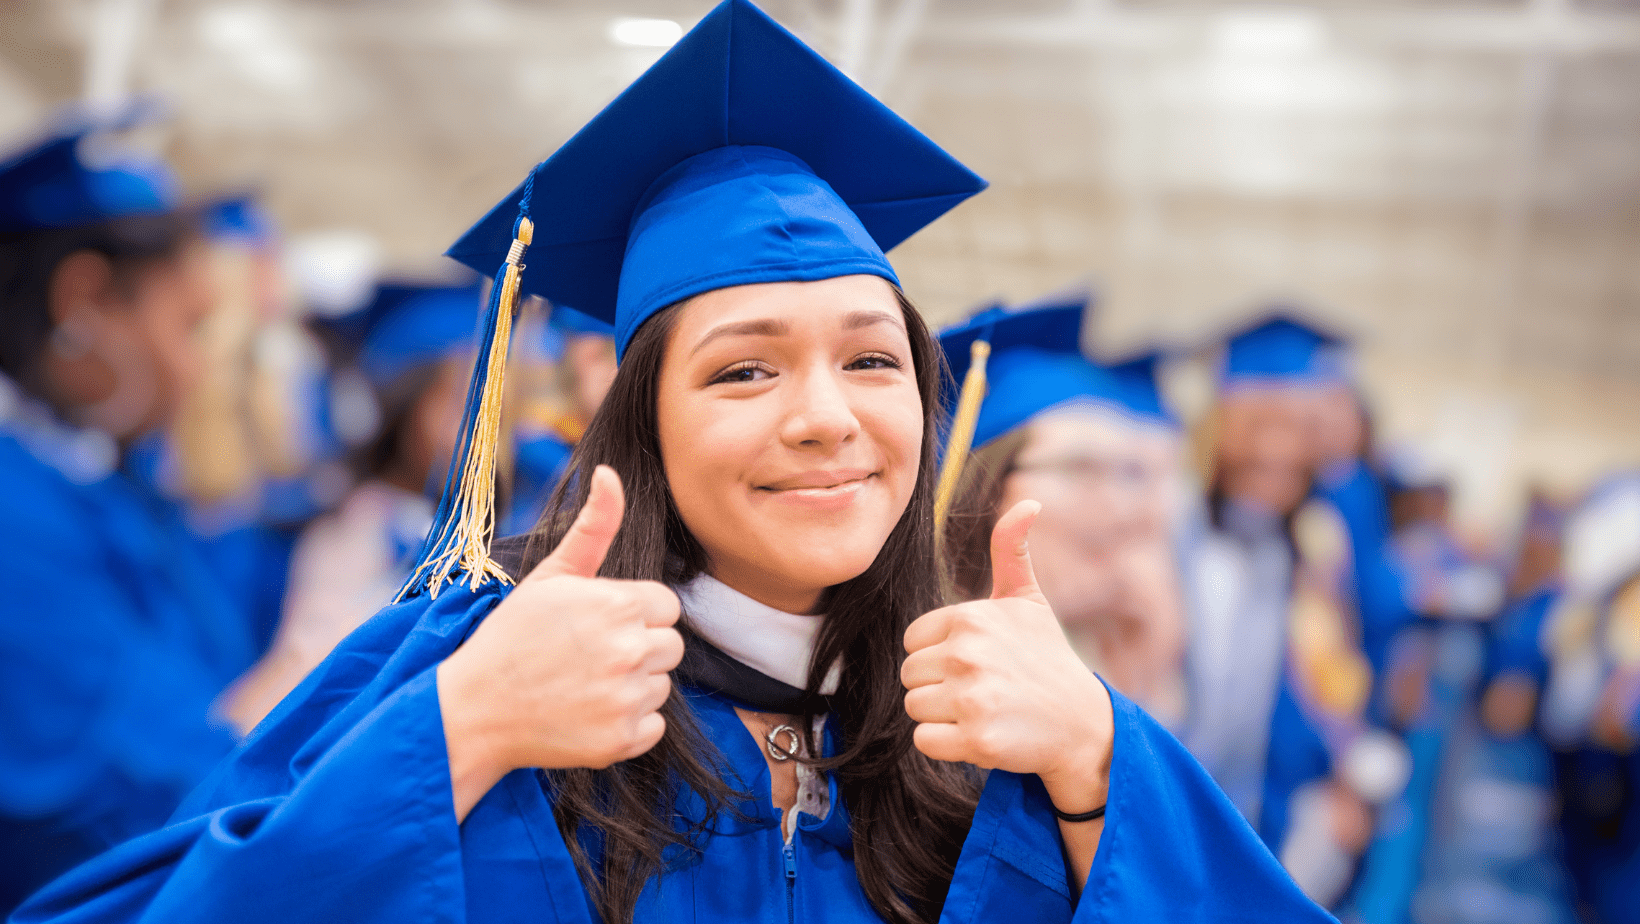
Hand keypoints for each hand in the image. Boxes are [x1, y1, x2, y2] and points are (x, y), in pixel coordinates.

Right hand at [438, 466, 683, 819]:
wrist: (474, 710)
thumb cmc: (512, 637)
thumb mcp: (551, 575)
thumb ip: (593, 526)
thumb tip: (611, 472)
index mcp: (618, 604)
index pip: (665, 606)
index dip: (634, 613)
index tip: (596, 624)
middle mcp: (630, 650)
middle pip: (670, 645)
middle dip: (638, 647)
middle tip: (588, 656)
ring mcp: (627, 698)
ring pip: (661, 684)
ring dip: (632, 685)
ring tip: (583, 683)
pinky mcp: (622, 741)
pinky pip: (653, 725)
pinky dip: (627, 723)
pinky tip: (587, 713)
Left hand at [902, 500, 1112, 809]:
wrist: (1082, 724)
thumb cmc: (1047, 659)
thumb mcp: (1028, 601)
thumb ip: (1011, 550)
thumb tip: (1028, 501)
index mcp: (971, 618)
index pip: (913, 640)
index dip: (939, 654)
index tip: (976, 662)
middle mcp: (968, 653)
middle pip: (910, 674)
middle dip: (938, 685)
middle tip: (982, 690)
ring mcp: (971, 697)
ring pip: (914, 707)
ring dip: (941, 716)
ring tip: (982, 711)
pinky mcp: (976, 739)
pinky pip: (924, 741)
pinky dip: (946, 744)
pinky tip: (980, 735)